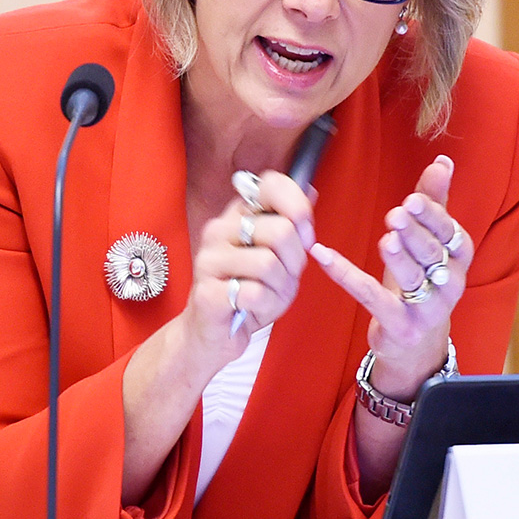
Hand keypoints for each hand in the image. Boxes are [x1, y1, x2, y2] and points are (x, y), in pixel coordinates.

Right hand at [183, 170, 314, 364]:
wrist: (214, 333)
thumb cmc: (248, 292)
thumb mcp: (278, 256)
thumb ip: (291, 225)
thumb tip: (311, 191)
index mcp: (237, 216)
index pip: (271, 185)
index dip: (298, 208)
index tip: (305, 235)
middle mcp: (219, 231)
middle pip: (280, 230)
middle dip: (295, 261)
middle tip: (283, 277)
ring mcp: (209, 261)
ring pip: (269, 263)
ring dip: (280, 287)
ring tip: (266, 295)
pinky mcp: (206, 293)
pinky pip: (255, 293)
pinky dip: (266, 305)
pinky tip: (254, 308)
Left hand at [308, 155, 472, 400]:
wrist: (416, 343)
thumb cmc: (422, 282)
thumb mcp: (429, 243)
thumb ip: (435, 202)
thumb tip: (443, 161)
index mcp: (458, 259)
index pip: (451, 235)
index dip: (433, 217)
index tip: (413, 199)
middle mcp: (449, 284)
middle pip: (433, 255)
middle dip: (415, 234)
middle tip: (395, 214)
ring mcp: (426, 308)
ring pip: (413, 278)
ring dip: (398, 258)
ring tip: (385, 239)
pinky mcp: (399, 325)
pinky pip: (371, 297)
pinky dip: (346, 275)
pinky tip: (324, 256)